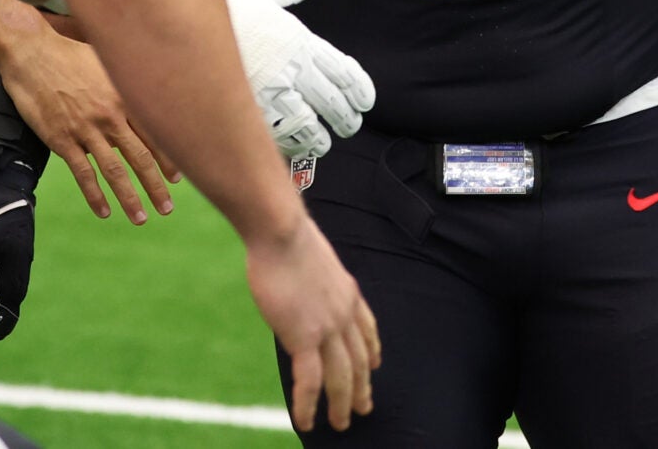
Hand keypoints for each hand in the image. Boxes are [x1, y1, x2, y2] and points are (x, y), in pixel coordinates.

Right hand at [0, 22, 177, 223]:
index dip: (169, 158)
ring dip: (130, 198)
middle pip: (140, 158)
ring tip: (141, 218)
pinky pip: (84, 174)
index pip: (155, 133)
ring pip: (115, 171)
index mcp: (124, 96)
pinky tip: (104, 211)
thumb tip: (146, 93)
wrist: (32, 54)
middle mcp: (110, 116)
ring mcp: (86, 130)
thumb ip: (126, 83)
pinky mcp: (62, 140)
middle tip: (167, 208)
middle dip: (156, 186)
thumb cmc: (71, 54)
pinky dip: (95, 196)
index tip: (177, 178)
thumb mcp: (107, 63)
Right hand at [223, 0, 377, 162]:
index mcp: (301, 40)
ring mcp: (270, 91)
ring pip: (307, 125)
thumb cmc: (225, 1)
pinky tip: (292, 148)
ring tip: (322, 143)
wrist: (183, 18)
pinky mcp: (246, 111)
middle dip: (344, 117)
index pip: (343, 70)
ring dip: (318, 138)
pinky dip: (288, 146)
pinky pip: (276, 137)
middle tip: (350, 126)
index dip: (358, 89)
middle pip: (331, 101)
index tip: (366, 102)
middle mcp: (292, 68)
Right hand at [246, 211, 380, 432]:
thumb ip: (314, 279)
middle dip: (362, 387)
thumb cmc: (287, 236)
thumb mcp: (313, 258)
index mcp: (348, 293)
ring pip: (341, 377)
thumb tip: (300, 282)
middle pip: (359, 360)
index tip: (375, 366)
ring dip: (342, 405)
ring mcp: (327, 327)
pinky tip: (306, 422)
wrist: (282, 231)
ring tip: (340, 424)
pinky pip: (310, 381)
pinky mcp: (303, 336)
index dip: (373, 350)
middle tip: (364, 408)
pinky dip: (308, 405)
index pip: (368, 329)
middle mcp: (344, 314)